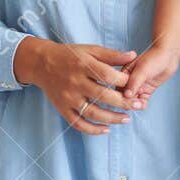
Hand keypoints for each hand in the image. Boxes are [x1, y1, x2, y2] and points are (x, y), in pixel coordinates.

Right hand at [13, 37, 140, 134]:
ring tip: (126, 119)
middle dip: (123, 103)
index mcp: (83, 65)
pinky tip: (106, 129)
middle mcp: (75, 82)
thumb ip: (111, 55)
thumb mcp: (90, 50)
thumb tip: (133, 56)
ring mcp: (68, 98)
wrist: (42, 63)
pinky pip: (78, 123)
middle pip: (102, 96)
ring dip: (112, 118)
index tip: (134, 85)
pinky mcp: (62, 109)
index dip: (123, 82)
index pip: (107, 76)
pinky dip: (92, 130)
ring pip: (92, 113)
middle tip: (137, 106)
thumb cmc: (70, 55)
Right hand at [122, 42, 179, 100]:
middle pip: (124, 96)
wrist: (169, 57)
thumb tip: (126, 95)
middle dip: (128, 102)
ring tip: (140, 104)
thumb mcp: (142, 70)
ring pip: (133, 100)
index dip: (120, 95)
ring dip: (135, 104)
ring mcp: (138, 86)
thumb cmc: (154, 58)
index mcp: (124, 73)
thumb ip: (134, 82)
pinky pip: (141, 101)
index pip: (118, 87)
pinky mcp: (146, 90)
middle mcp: (129, 81)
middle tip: (136, 104)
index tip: (127, 100)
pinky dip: (142, 104)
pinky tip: (144, 105)